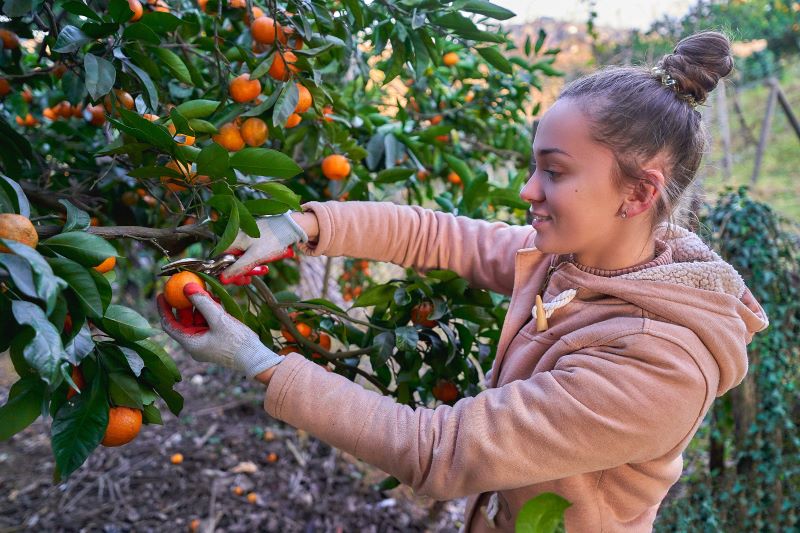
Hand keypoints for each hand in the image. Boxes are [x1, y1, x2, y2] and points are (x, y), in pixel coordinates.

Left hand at [157, 283, 282, 378]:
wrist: (255, 358)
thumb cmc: (236, 342)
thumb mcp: (218, 319)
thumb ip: (202, 302)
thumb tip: (187, 287)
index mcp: (190, 343)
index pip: (169, 324)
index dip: (164, 309)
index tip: (162, 293)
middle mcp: (195, 344)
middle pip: (183, 321)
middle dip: (184, 304)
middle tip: (184, 287)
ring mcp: (206, 342)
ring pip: (196, 320)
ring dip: (199, 306)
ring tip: (204, 290)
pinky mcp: (216, 340)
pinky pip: (207, 323)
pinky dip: (208, 311)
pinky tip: (214, 300)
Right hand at [219, 211, 307, 280]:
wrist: (289, 226)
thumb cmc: (272, 239)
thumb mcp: (254, 257)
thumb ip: (238, 268)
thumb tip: (222, 278)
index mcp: (231, 241)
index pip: (219, 261)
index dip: (227, 273)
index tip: (240, 280)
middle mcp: (234, 239)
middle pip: (230, 261)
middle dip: (243, 271)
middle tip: (252, 278)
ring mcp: (243, 239)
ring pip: (242, 259)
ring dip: (252, 266)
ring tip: (265, 268)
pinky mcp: (251, 240)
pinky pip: (250, 253)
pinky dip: (257, 259)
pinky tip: (266, 261)